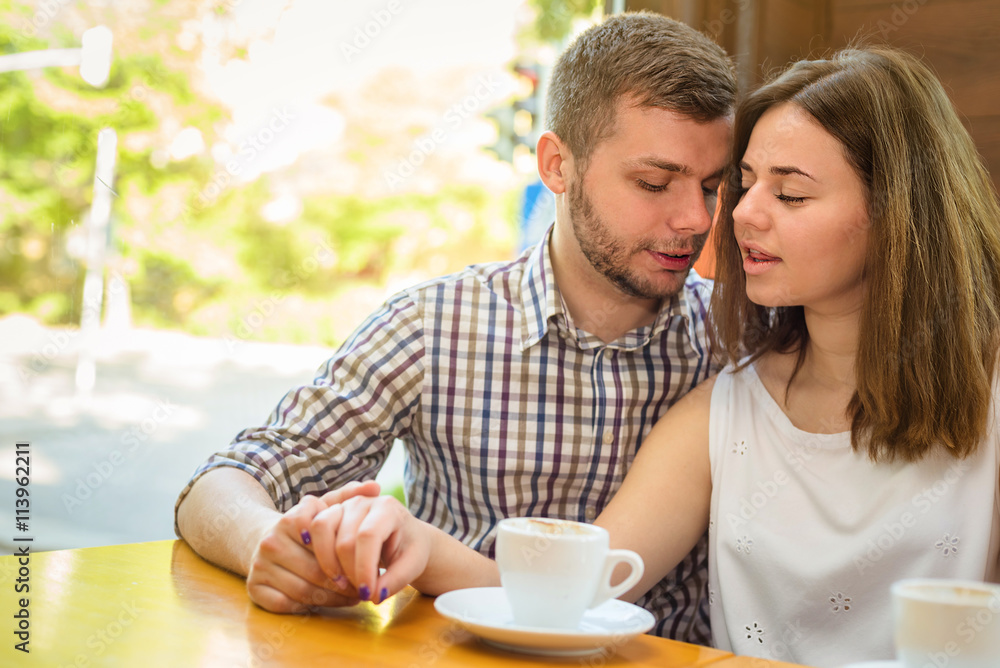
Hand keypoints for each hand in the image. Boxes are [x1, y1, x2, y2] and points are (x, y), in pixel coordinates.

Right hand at [246, 480, 380, 612]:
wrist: (272, 542)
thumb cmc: (310, 529)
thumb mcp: (327, 508)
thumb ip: (350, 496)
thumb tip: (375, 486)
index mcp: (290, 519)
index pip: (322, 541)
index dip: (346, 556)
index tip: (363, 562)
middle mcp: (271, 540)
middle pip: (316, 571)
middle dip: (345, 583)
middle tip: (364, 588)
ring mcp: (259, 565)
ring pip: (303, 590)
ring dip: (332, 599)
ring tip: (352, 597)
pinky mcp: (253, 587)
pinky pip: (285, 604)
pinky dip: (309, 608)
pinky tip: (326, 604)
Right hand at [309, 494, 431, 604]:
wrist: (402, 534)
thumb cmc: (408, 548)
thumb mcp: (412, 564)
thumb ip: (396, 580)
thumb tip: (375, 595)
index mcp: (387, 508)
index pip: (368, 536)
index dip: (364, 568)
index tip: (368, 594)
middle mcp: (361, 502)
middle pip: (343, 539)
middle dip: (348, 573)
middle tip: (359, 593)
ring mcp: (341, 505)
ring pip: (320, 530)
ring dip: (327, 564)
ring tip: (343, 584)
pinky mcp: (327, 514)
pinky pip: (310, 531)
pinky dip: (316, 555)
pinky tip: (330, 574)